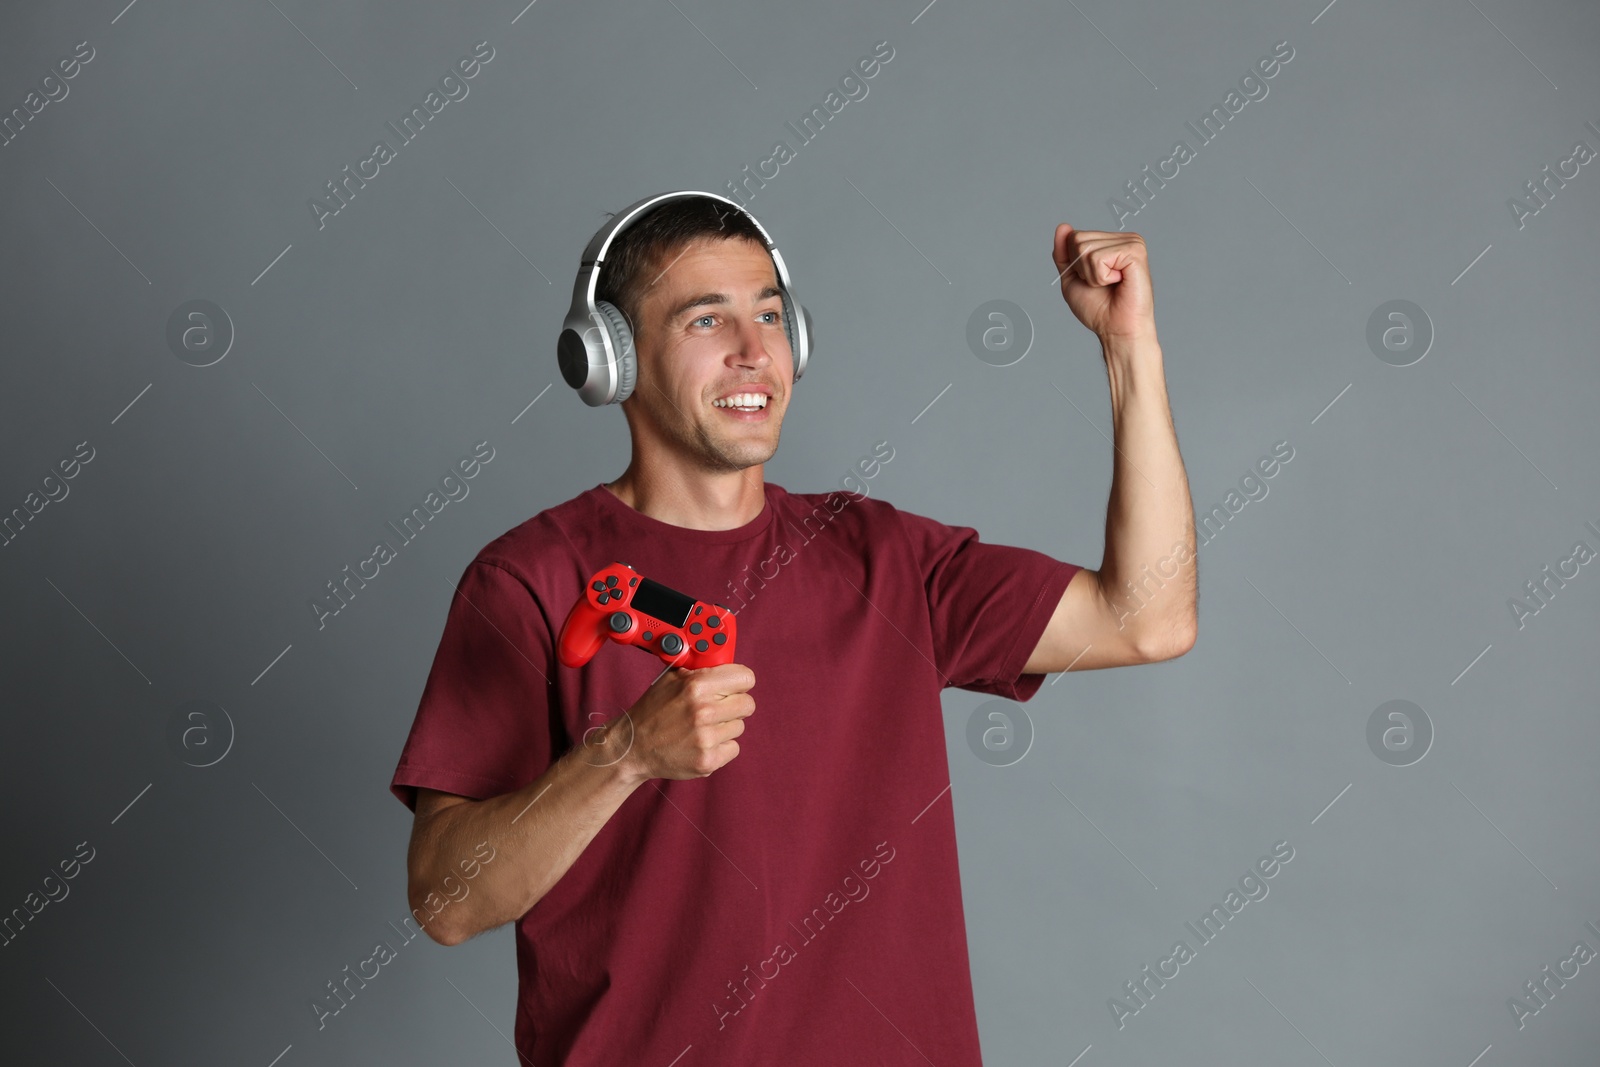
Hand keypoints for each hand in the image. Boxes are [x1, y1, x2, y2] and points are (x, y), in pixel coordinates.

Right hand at [609, 663, 755, 783]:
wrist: (633, 747)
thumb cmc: (653, 711)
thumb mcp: (670, 679)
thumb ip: (699, 669)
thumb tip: (723, 660)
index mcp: (696, 685)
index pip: (746, 678)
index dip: (740, 682)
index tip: (734, 686)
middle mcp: (704, 711)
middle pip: (748, 704)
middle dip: (735, 705)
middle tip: (718, 708)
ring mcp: (706, 738)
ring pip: (739, 727)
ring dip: (725, 726)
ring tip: (703, 727)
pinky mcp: (708, 761)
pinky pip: (733, 748)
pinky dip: (721, 746)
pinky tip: (702, 742)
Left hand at [1050, 225, 1156, 345]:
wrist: (1116, 329)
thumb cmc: (1098, 308)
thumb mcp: (1072, 278)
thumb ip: (1064, 253)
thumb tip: (1062, 226)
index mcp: (1111, 242)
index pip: (1074, 236)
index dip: (1074, 264)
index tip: (1093, 280)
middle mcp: (1123, 238)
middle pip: (1078, 239)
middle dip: (1081, 268)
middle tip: (1102, 284)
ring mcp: (1132, 242)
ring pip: (1087, 248)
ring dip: (1092, 274)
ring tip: (1110, 284)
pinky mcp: (1135, 251)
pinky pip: (1099, 258)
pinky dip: (1101, 276)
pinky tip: (1118, 282)